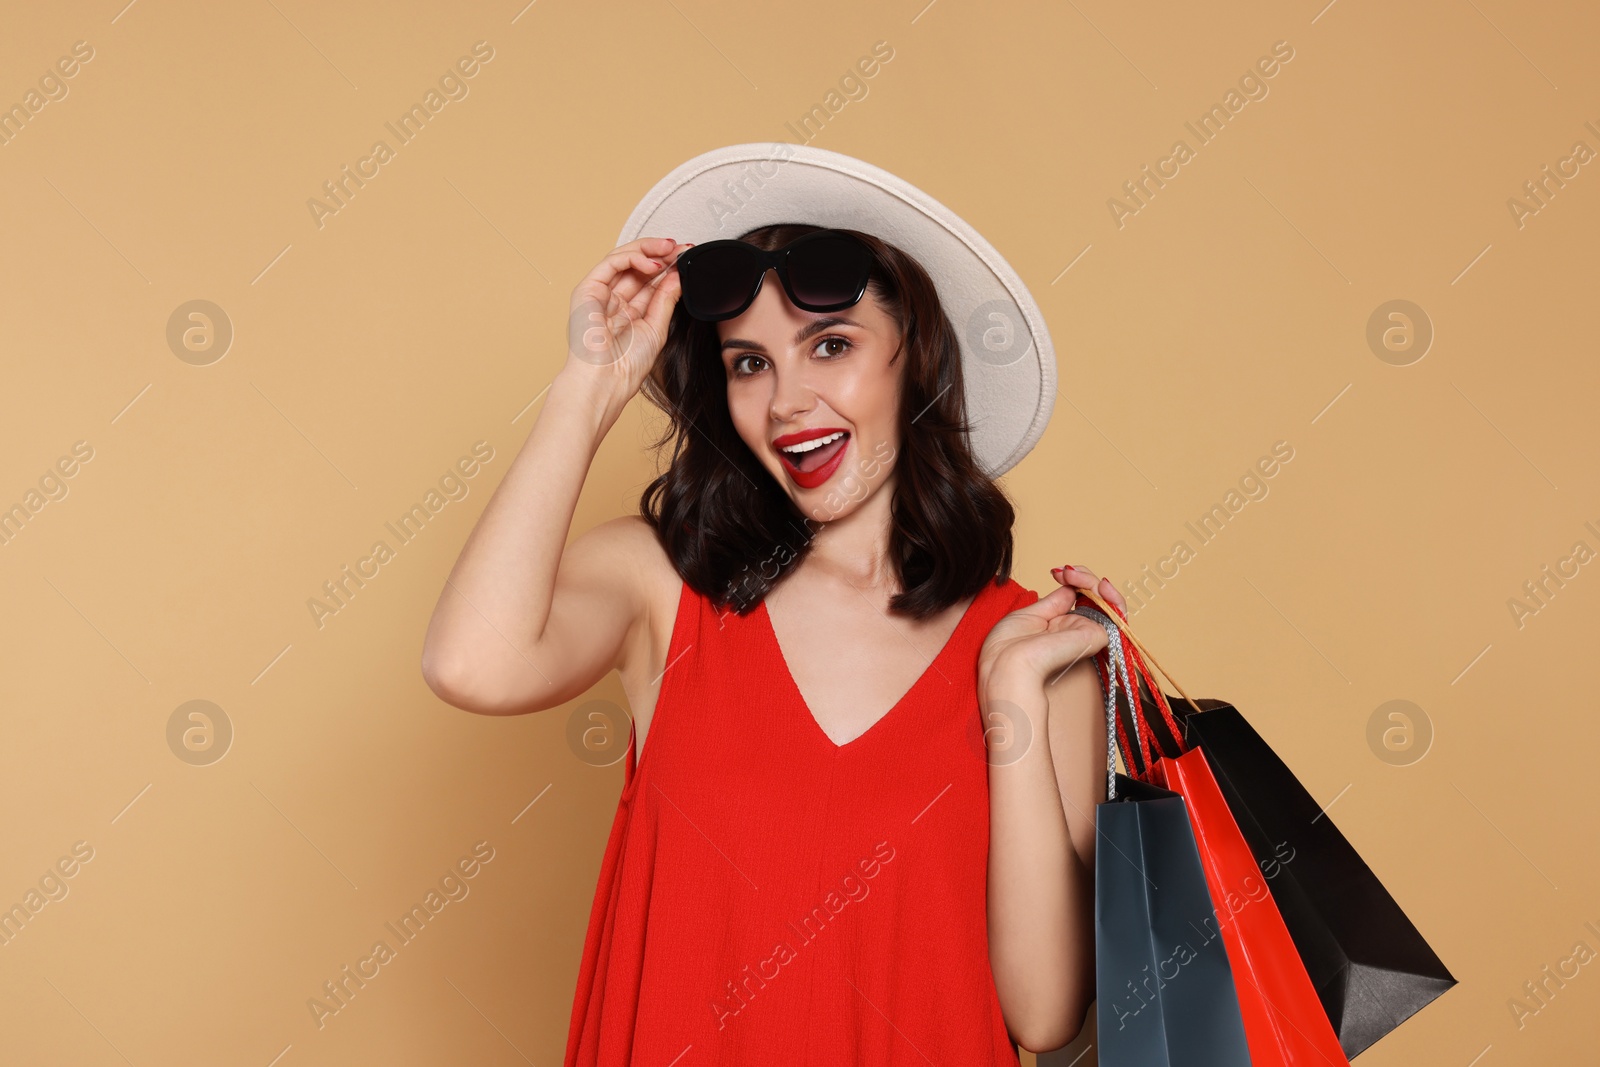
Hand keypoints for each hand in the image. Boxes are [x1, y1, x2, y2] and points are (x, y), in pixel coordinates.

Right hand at [564, 237, 689, 400]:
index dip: (669, 268)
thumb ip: (665, 299)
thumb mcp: (656, 327)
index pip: (650, 281)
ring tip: (672, 250)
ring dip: (650, 250)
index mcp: (628, 312)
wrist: (606, 381)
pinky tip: (654, 262)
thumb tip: (678, 275)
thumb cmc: (625, 366)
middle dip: (662, 255)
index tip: (688, 258)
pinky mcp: (587, 289)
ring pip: (624, 259)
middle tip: (683, 249)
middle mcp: (613, 301)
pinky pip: (611, 263)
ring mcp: (599, 294)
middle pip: (638, 267)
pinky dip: (633, 257)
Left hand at [978, 565, 1127, 694]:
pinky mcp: (1097, 637)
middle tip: (1066, 572)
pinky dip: (1110, 595)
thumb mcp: (1030, 616)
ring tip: (1076, 575)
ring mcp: (1087, 633)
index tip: (1057, 573)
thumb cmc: (1008, 649)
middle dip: (1085, 578)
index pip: (1078, 601)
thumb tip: (1071, 588)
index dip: (1074, 581)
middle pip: (1096, 599)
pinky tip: (1097, 586)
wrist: (1007, 665)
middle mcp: (1075, 630)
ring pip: (1108, 603)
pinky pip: (1116, 612)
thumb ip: (1055, 603)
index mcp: (1059, 628)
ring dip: (1096, 582)